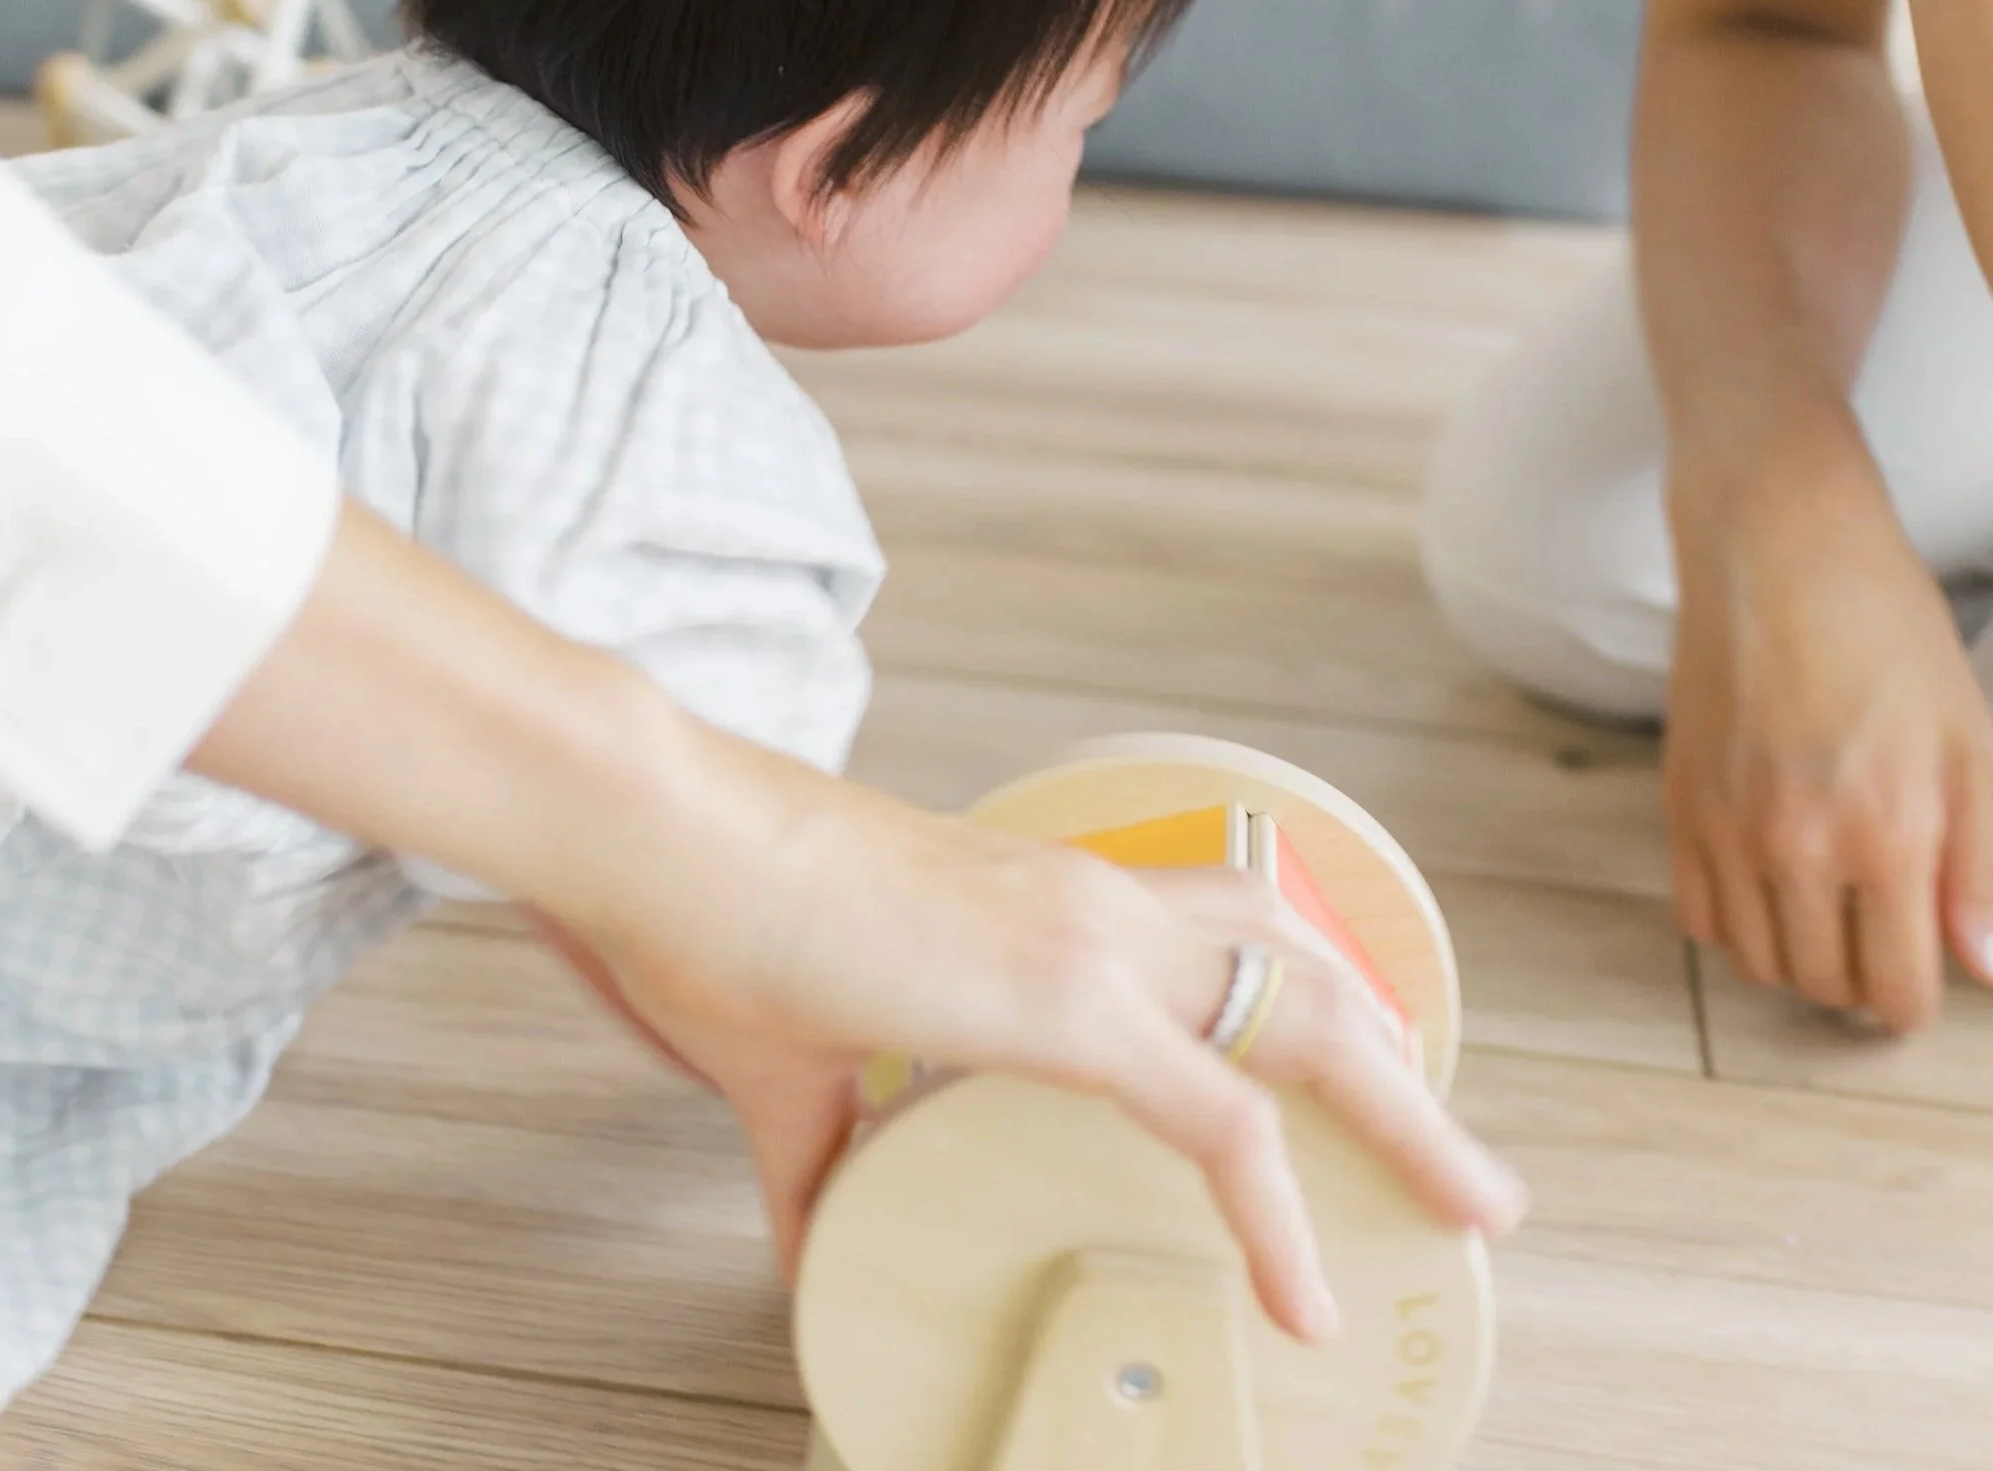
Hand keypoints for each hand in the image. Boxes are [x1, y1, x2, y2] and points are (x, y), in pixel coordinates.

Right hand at [531, 776, 1527, 1346]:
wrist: (671, 847)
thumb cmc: (722, 925)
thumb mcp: (791, 1074)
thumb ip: (819, 1173)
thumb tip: (807, 1260)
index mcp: (1048, 905)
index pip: (1223, 937)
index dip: (1304, 1004)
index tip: (1361, 1083)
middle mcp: (1099, 907)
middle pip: (1308, 970)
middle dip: (1401, 1067)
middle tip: (1467, 1164)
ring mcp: (1096, 946)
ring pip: (1312, 1023)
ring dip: (1406, 1114)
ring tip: (1471, 1202)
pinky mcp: (1070, 1005)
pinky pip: (1226, 1123)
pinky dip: (1283, 1212)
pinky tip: (1302, 1293)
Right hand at [1667, 461, 1992, 1027]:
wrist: (1778, 553)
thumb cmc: (1886, 630)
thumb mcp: (1971, 743)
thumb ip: (1980, 864)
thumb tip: (1984, 966)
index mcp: (1888, 833)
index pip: (1896, 987)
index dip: (1916, 1006)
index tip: (1924, 984)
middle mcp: (1797, 844)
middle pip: (1821, 984)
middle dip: (1859, 986)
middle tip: (1881, 946)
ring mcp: (1726, 826)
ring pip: (1754, 961)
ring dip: (1797, 961)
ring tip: (1828, 920)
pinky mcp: (1680, 802)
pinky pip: (1696, 914)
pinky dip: (1734, 925)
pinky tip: (1768, 887)